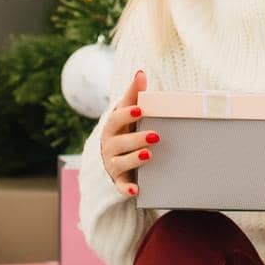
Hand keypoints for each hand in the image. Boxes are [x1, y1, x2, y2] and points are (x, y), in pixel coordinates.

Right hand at [99, 70, 151, 197]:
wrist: (116, 158)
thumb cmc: (126, 130)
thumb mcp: (128, 114)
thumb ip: (134, 95)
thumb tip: (141, 72)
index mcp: (113, 127)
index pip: (116, 118)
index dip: (127, 114)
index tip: (141, 109)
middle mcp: (109, 146)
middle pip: (118, 142)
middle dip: (135, 138)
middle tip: (155, 136)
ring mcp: (113, 163)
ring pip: (119, 162)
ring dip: (133, 159)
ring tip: (149, 155)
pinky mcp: (120, 180)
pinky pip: (121, 186)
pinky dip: (126, 189)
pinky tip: (135, 191)